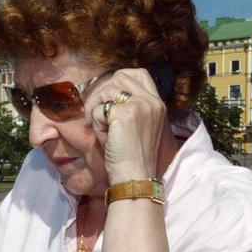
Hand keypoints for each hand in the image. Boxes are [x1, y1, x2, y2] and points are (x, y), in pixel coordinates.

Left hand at [87, 68, 168, 182]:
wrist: (135, 177)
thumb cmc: (132, 157)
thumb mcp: (138, 126)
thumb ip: (130, 107)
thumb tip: (106, 93)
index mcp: (157, 104)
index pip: (140, 74)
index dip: (119, 78)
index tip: (108, 95)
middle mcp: (151, 101)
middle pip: (119, 77)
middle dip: (102, 92)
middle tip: (94, 111)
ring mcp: (139, 105)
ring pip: (107, 90)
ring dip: (97, 108)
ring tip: (101, 129)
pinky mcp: (124, 114)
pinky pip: (99, 109)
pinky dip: (95, 122)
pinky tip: (103, 137)